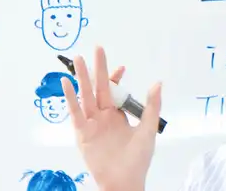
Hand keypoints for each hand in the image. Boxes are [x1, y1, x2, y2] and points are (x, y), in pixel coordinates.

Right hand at [60, 46, 163, 190]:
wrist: (124, 180)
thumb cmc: (138, 159)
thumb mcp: (147, 129)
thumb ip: (151, 106)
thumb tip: (157, 83)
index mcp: (117, 115)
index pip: (114, 91)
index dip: (116, 77)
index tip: (120, 66)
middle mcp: (103, 117)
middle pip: (98, 88)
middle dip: (97, 69)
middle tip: (96, 48)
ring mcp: (91, 124)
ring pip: (85, 96)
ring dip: (81, 78)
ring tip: (77, 58)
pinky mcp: (82, 134)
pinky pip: (76, 113)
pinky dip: (71, 98)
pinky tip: (67, 83)